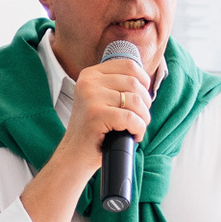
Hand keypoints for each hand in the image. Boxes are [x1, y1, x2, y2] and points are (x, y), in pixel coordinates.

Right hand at [54, 54, 154, 174]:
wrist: (74, 155)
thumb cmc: (94, 130)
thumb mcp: (101, 100)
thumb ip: (117, 86)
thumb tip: (146, 80)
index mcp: (90, 74)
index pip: (129, 65)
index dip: (144, 81)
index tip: (143, 98)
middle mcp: (88, 82)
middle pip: (134, 83)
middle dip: (145, 104)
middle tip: (140, 119)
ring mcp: (90, 97)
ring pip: (135, 100)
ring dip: (143, 118)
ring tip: (137, 128)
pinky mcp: (95, 114)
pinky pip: (131, 118)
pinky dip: (138, 129)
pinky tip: (134, 136)